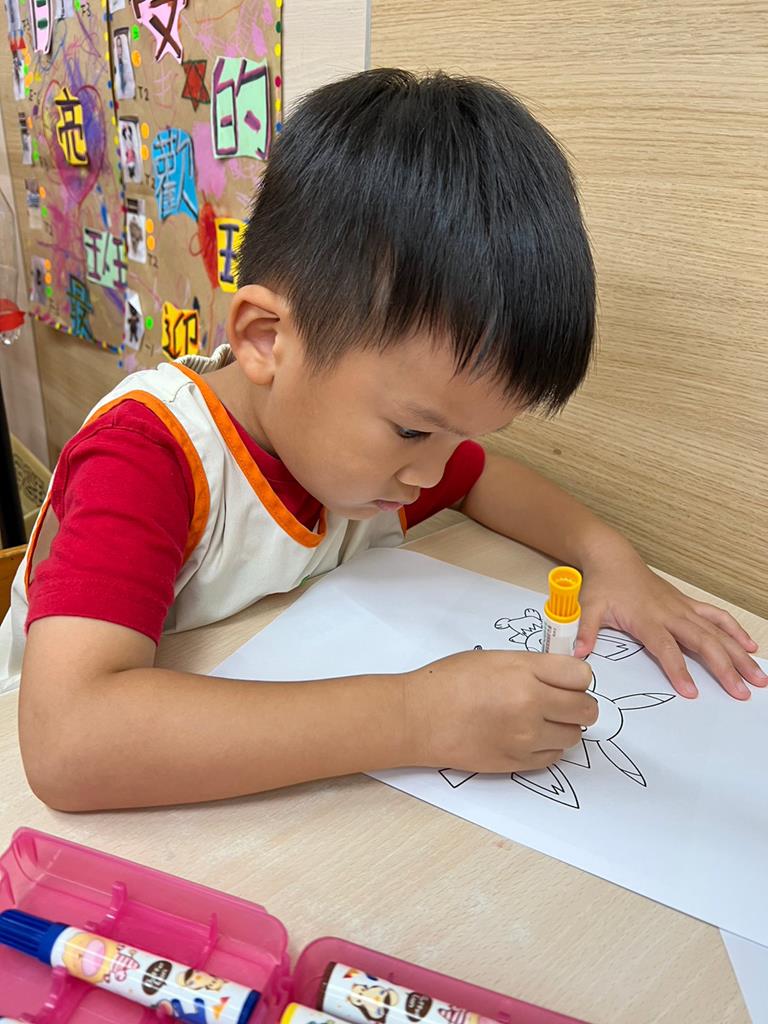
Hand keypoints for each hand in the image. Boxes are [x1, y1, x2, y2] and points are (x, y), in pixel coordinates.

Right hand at [404, 650, 596, 772]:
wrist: (418, 717)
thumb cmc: (448, 681)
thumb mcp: (495, 658)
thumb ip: (533, 667)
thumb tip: (563, 677)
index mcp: (524, 672)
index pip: (581, 677)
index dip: (577, 678)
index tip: (567, 680)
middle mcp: (530, 705)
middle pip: (586, 709)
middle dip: (578, 704)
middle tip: (561, 702)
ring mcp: (525, 738)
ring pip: (573, 736)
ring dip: (564, 727)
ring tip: (540, 720)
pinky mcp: (516, 763)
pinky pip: (552, 756)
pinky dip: (547, 747)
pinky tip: (527, 736)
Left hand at [574, 544, 765, 699]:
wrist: (613, 558)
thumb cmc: (602, 585)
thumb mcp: (588, 607)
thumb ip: (586, 632)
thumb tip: (579, 655)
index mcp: (646, 619)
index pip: (666, 648)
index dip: (678, 670)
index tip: (691, 692)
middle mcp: (670, 613)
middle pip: (703, 642)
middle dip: (724, 668)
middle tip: (741, 693)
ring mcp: (682, 608)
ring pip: (717, 632)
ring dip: (739, 653)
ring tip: (758, 677)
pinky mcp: (687, 604)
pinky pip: (716, 617)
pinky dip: (734, 630)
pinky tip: (750, 646)